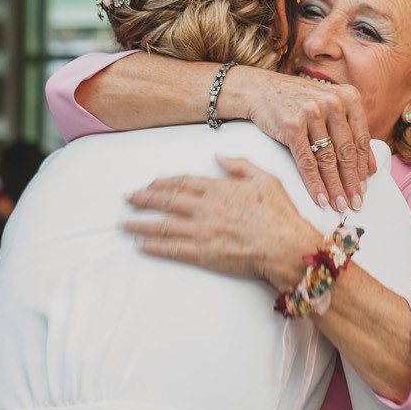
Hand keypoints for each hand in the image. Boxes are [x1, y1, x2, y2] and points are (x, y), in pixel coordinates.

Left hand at [125, 157, 322, 290]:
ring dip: (140, 223)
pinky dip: (153, 246)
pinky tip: (140, 244)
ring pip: (163, 225)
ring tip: (124, 223)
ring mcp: (202, 231)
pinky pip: (171, 249)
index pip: (183, 182)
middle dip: (143, 198)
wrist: (286, 247)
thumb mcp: (265, 179)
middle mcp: (205, 207)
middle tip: (128, 198)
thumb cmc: (280, 215)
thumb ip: (239, 165)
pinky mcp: (203, 253)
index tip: (151, 183)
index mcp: (219, 188)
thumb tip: (219, 156)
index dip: (163, 182)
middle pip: (166, 200)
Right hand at [224, 66, 370, 211]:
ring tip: (339, 203)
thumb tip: (369, 167)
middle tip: (355, 202)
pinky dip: (315, 183)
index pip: (361, 139)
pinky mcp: (292, 125)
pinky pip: (307, 161)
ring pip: (327, 159)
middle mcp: (333, 102)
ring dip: (335, 186)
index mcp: (349, 97)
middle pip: (346, 151)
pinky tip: (320, 197)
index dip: (363, 167)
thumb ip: (350, 132)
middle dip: (351, 181)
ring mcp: (312, 113)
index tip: (364, 187)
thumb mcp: (329, 107)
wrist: (261, 90)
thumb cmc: (299, 101)